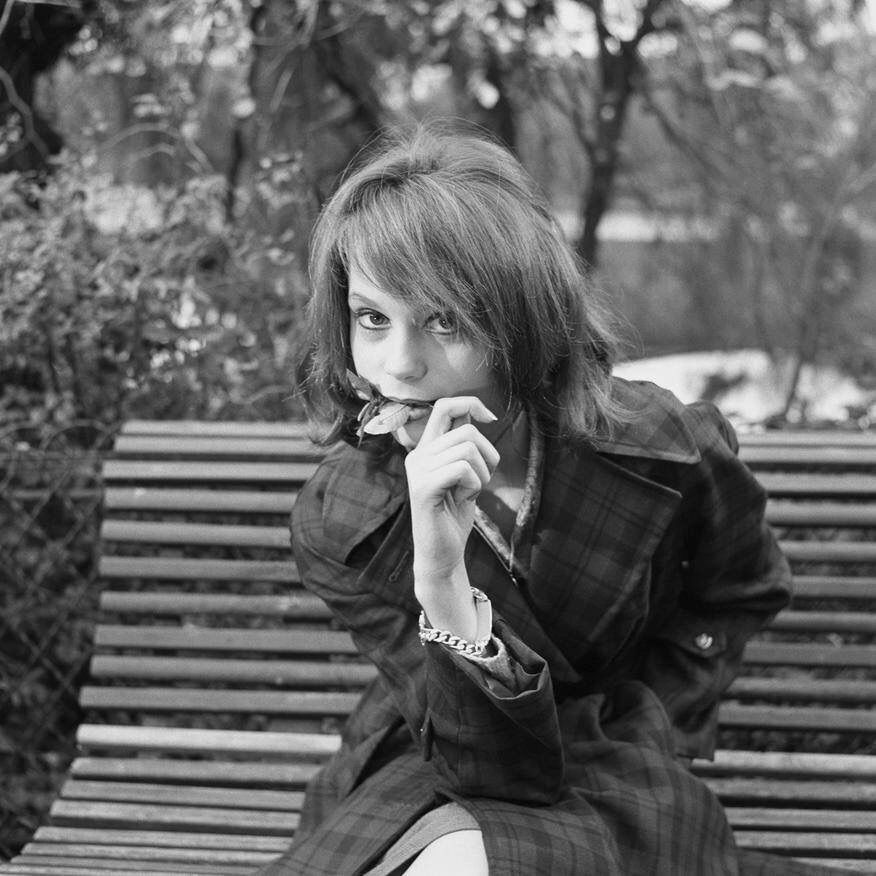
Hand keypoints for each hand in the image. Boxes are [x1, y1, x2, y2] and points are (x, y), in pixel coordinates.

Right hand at [404, 397, 498, 633]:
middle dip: (488, 455)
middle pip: (467, 431)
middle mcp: (417, 455)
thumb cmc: (453, 515)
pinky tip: (464, 499)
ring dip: (482, 473)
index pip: (444, 406)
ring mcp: (417, 471)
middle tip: (481, 480)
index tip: (490, 418)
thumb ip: (463, 445)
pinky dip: (474, 484)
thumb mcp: (463, 474)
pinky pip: (462, 468)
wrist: (442, 554)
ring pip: (468, 449)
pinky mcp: (423, 487)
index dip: (471, 403)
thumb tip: (474, 411)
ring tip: (470, 492)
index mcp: (425, 449)